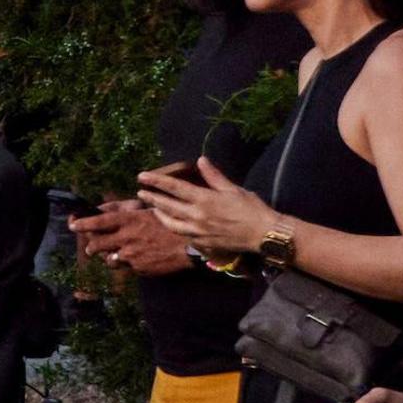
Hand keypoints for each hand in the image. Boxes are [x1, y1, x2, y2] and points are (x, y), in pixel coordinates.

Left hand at [67, 196, 176, 271]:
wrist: (190, 246)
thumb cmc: (172, 223)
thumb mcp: (151, 210)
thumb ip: (130, 211)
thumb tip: (110, 210)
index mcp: (129, 221)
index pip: (99, 222)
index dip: (83, 223)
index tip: (72, 224)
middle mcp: (126, 239)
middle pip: (98, 245)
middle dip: (92, 247)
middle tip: (91, 248)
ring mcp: (131, 256)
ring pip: (110, 259)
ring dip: (110, 257)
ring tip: (115, 255)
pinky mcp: (138, 269)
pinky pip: (127, 267)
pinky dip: (128, 263)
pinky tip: (139, 258)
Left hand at [136, 155, 274, 258]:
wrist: (262, 234)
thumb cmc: (251, 209)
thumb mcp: (233, 189)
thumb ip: (214, 176)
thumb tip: (200, 160)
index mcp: (204, 199)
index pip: (174, 187)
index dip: (156, 181)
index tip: (142, 176)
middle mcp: (197, 216)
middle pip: (167, 206)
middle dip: (152, 198)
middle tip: (140, 191)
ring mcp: (197, 231)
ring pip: (170, 223)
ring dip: (159, 214)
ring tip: (152, 207)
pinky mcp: (201, 243)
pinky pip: (181, 234)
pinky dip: (172, 226)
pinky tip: (170, 222)